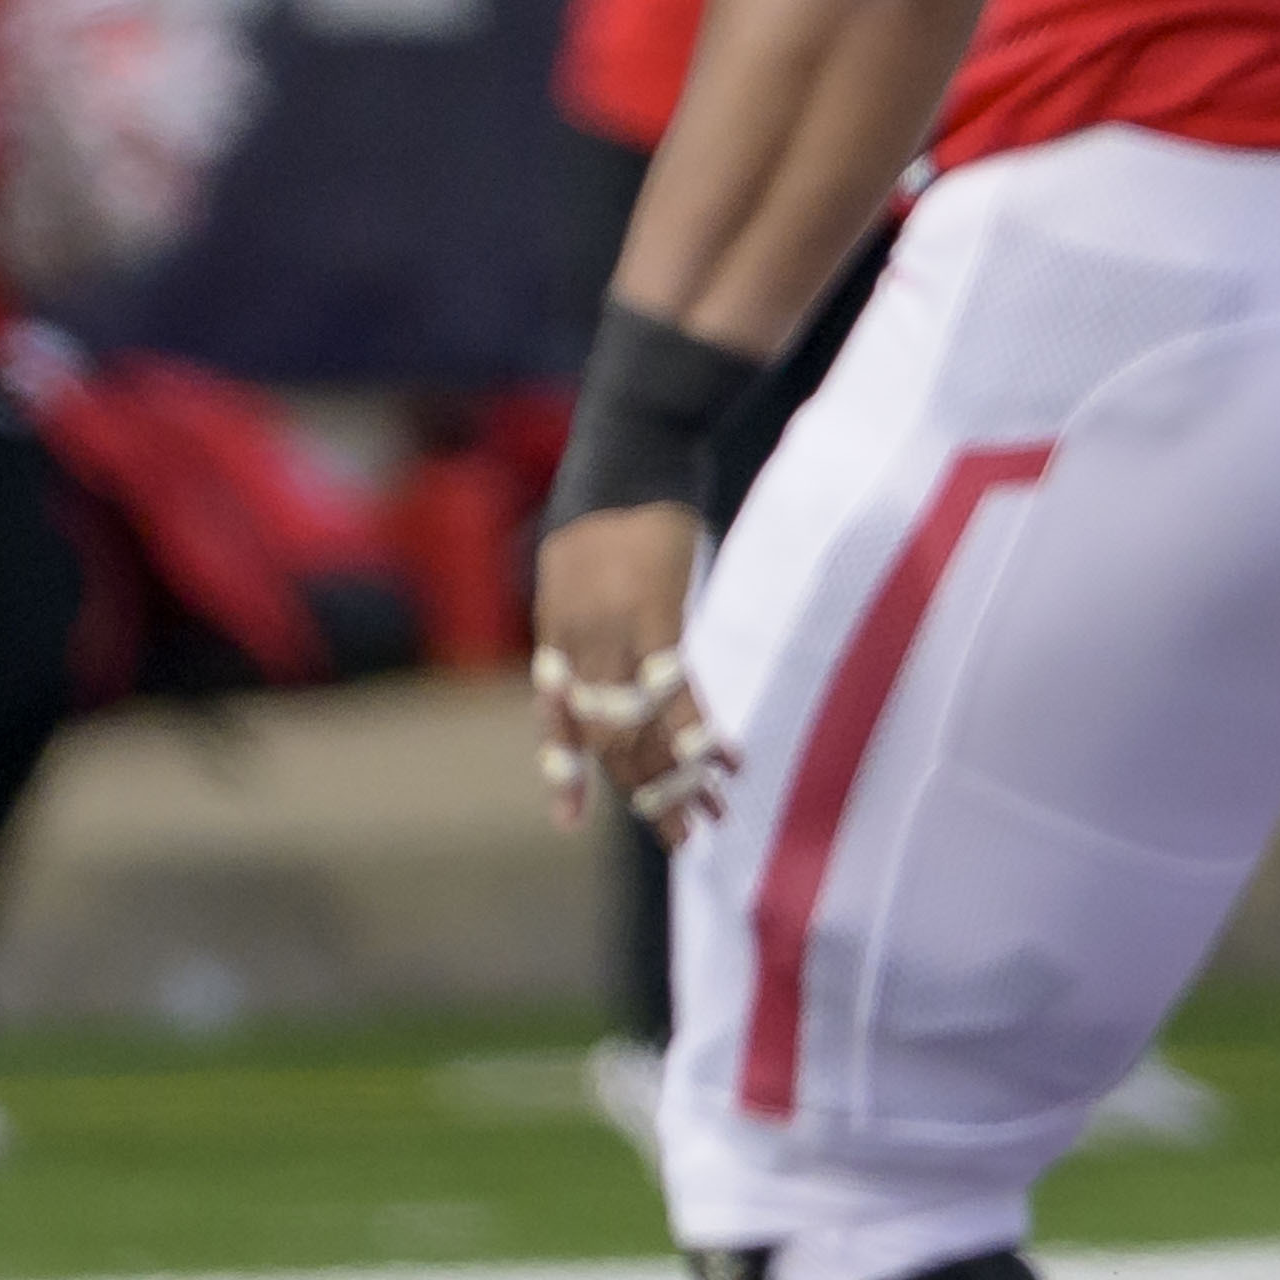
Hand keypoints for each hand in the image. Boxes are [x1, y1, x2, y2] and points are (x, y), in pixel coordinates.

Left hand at [531, 499, 729, 841]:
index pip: (557, 718)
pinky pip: (672, 688)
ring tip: (710, 815)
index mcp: (556, 633)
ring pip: (637, 727)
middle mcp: (576, 642)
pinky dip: (696, 730)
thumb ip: (590, 620)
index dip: (565, 771)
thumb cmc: (615, 503)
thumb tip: (610, 653)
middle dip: (643, 793)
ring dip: (676, 778)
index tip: (568, 819)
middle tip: (682, 836)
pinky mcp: (652, 611)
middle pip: (605, 738)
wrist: (630, 444)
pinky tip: (723, 762)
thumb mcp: (581, 568)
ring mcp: (611, 629)